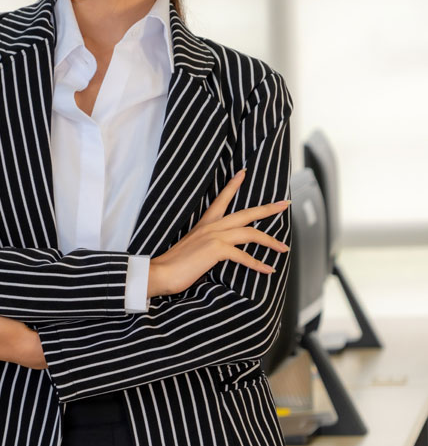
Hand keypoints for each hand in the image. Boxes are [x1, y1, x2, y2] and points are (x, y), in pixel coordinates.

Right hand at [148, 169, 289, 296]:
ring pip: (250, 233)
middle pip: (246, 213)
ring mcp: (214, 237)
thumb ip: (205, 245)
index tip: (242, 173)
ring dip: (270, 241)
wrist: (160, 272)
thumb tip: (216, 252)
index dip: (233, 185)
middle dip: (268, 209)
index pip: (221, 200)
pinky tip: (267, 270)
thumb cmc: (173, 265)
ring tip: (283, 248)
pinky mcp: (216, 250)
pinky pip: (243, 256)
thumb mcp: (192, 248)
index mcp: (204, 224)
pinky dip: (257, 264)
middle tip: (285, 204)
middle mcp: (211, 227)